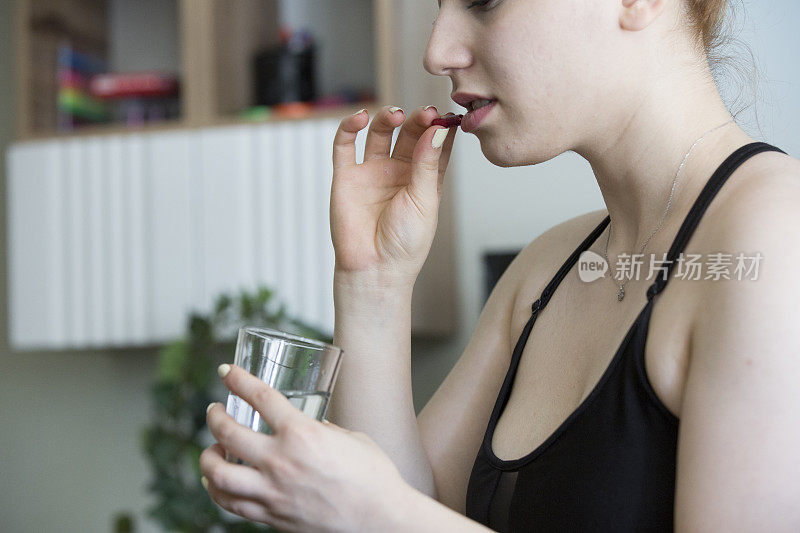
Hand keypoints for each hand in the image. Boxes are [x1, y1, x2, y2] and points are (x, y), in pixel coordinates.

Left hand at [200, 364, 409, 531]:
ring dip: (207, 456)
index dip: (238, 379)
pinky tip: (218, 481)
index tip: (226, 372)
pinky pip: (230, 504)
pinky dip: (217, 490)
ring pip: (218, 473)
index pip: (259, 397)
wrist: (381, 519)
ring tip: (212, 449)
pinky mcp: (272, 517)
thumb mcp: (349, 438)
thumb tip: (310, 426)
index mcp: (302, 433)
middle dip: (215, 416)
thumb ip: (323, 429)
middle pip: (228, 432)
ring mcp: (273, 491)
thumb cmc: (373, 476)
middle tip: (215, 410)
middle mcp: (281, 460)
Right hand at [330, 105, 457, 283]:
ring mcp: (371, 172)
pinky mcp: (346, 176)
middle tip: (426, 112)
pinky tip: (360, 116)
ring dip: (387, 118)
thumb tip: (437, 129)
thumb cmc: (405, 243)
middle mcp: (397, 172)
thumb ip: (427, 163)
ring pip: (379, 134)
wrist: (374, 268)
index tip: (448, 115)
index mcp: (422, 179)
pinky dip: (349, 127)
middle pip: (408, 134)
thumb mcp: (424, 200)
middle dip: (417, 120)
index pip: (434, 145)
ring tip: (396, 115)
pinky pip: (344, 145)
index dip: (440, 128)